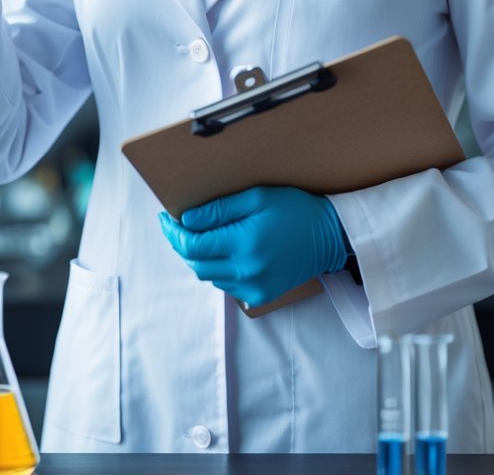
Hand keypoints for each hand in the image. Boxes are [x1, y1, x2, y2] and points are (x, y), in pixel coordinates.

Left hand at [159, 185, 347, 306]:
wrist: (330, 237)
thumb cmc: (295, 210)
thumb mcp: (258, 198)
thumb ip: (221, 209)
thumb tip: (187, 220)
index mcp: (245, 244)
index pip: (193, 244)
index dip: (173, 232)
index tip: (164, 218)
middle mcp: (247, 271)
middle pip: (195, 263)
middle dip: (181, 244)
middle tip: (175, 226)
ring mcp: (253, 288)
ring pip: (208, 276)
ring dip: (199, 256)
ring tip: (200, 235)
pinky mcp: (260, 296)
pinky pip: (226, 284)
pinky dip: (217, 268)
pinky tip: (224, 250)